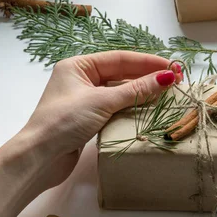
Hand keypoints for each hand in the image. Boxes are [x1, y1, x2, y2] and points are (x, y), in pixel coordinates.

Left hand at [15, 51, 182, 190]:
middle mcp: (82, 79)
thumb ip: (136, 90)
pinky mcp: (89, 118)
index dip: (148, 62)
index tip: (173, 67)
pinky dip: (133, 107)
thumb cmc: (64, 122)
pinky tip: (150, 108)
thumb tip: (166, 77)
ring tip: (167, 93)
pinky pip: (117, 107)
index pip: (120, 59)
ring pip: (121, 91)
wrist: (39, 157)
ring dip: (143, 92)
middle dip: (148, 77)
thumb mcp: (102, 101)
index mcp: (78, 66)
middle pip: (122, 73)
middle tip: (176, 80)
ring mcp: (85, 99)